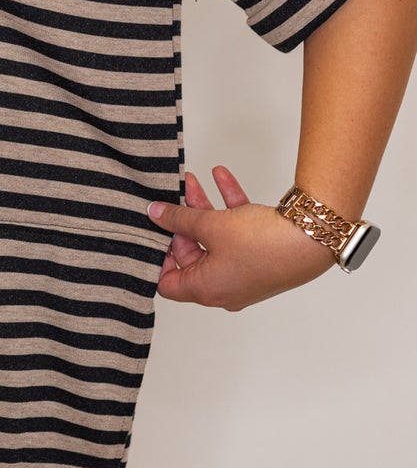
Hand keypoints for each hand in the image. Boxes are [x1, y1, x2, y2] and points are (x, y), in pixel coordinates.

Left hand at [148, 165, 332, 311]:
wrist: (312, 238)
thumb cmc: (263, 244)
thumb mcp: (211, 225)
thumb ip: (179, 218)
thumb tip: (155, 214)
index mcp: (206, 290)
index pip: (169, 282)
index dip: (158, 256)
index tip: (156, 231)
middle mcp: (224, 288)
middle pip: (191, 254)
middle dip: (182, 221)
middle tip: (175, 198)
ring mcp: (244, 273)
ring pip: (214, 239)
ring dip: (204, 208)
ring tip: (193, 181)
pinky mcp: (261, 256)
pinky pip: (238, 232)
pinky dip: (229, 207)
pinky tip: (222, 177)